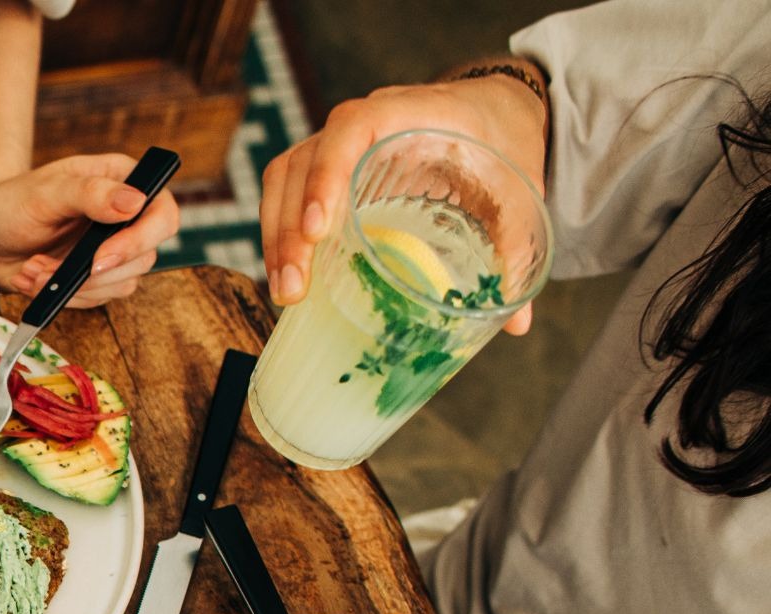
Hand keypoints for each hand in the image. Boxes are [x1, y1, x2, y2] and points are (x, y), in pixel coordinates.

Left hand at [0, 154, 182, 305]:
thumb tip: (134, 201)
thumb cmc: (12, 201)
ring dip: (75, 287)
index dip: (140, 240)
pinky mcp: (95, 277)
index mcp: (122, 183)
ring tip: (33, 270)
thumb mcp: (46, 192)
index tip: (100, 256)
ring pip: (122, 283)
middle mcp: (126, 217)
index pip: (162, 213)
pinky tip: (34, 278)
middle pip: (145, 257)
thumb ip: (89, 194)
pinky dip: (63, 296)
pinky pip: (96, 298)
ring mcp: (112, 249)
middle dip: (93, 272)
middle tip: (47, 268)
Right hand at [261, 73, 548, 333]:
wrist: (493, 109)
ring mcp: (337, 144)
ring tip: (286, 293)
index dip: (328, 175)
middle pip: (301, 164)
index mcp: (408, 113)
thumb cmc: (502, 140)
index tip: (321, 230)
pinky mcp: (328, 168)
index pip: (350, 129)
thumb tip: (518, 324)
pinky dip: (280, 233)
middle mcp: (361, 124)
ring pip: (284, 180)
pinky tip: (288, 274)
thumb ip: (515, 246)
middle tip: (296, 288)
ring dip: (276, 237)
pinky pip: (287, 192)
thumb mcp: (518, 186)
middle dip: (289, 229)